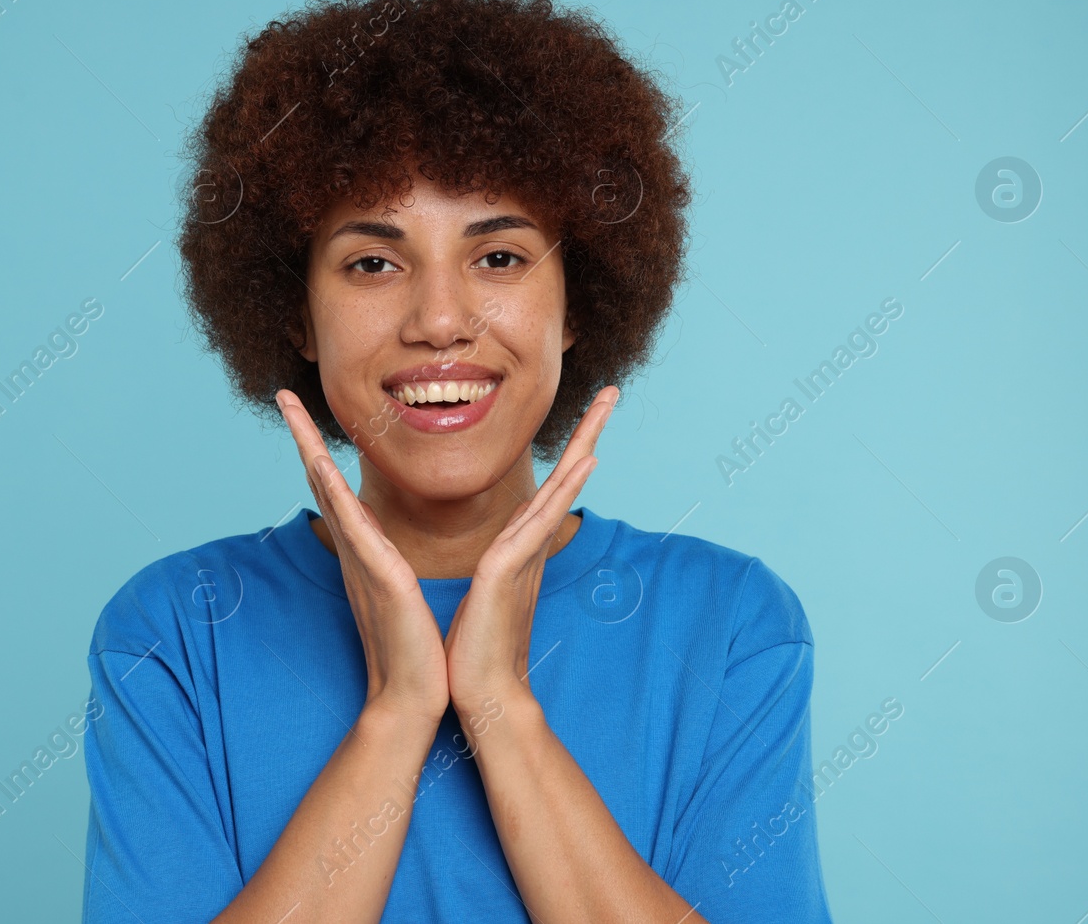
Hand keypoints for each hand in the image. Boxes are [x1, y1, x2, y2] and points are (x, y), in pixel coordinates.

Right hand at [276, 389, 449, 727]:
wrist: (412, 697)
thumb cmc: (413, 648)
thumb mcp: (403, 593)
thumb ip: (392, 565)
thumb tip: (390, 550)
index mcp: (364, 550)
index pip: (337, 488)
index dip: (319, 448)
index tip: (306, 414)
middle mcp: (355, 549)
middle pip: (321, 479)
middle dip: (302, 435)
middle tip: (283, 394)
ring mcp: (362, 560)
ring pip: (329, 492)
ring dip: (309, 448)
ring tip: (293, 410)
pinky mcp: (380, 576)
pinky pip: (353, 526)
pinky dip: (335, 492)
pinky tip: (322, 464)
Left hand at [443, 386, 617, 716]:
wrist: (481, 695)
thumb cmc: (475, 650)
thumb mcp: (481, 594)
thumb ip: (493, 569)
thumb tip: (494, 556)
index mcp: (520, 548)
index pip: (548, 489)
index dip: (569, 452)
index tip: (587, 419)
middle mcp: (530, 546)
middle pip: (566, 478)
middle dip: (589, 434)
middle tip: (612, 393)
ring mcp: (524, 557)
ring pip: (559, 490)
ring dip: (584, 446)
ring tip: (606, 408)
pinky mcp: (507, 571)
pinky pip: (539, 521)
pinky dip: (563, 491)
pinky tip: (583, 464)